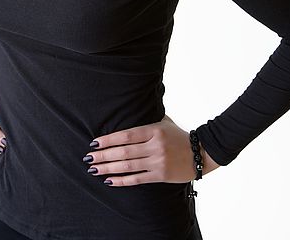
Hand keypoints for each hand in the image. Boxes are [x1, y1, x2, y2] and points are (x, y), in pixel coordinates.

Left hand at [83, 114, 220, 186]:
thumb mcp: (164, 122)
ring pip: (128, 166)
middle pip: (124, 151)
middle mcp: (155, 146)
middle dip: (103, 155)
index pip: (126, 135)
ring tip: (94, 169)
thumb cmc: (179, 136)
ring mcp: (158, 161)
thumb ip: (147, 119)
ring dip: (108, 168)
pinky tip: (109, 180)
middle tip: (88, 158)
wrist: (201, 153)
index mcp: (154, 130)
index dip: (109, 140)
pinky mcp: (160, 175)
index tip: (95, 143)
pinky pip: (137, 179)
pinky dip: (121, 180)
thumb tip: (129, 110)